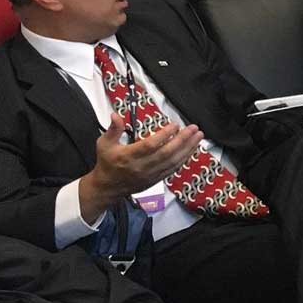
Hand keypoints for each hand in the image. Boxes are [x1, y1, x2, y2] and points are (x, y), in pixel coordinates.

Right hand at [79, 112, 202, 221]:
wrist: (108, 187)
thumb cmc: (107, 163)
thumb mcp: (104, 144)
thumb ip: (113, 129)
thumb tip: (116, 115)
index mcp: (129, 156)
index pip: (150, 145)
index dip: (164, 135)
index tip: (175, 125)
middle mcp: (142, 166)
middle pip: (166, 153)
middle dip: (182, 140)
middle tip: (193, 129)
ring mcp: (151, 174)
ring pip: (173, 162)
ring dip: (188, 149)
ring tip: (198, 137)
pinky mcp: (156, 179)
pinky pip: (173, 169)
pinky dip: (184, 159)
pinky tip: (191, 150)